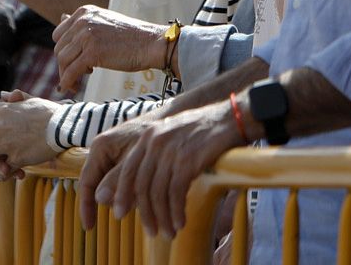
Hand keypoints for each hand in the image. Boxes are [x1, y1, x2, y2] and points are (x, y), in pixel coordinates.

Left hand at [0, 90, 61, 177]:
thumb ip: (15, 97)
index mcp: (5, 111)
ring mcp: (7, 144)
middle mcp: (2, 127)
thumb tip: (3, 94)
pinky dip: (5, 172)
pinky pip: (5, 168)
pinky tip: (4, 175)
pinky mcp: (16, 158)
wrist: (63, 127)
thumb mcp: (31, 100)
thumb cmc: (50, 112)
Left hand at [53, 5, 166, 94]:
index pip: (59, 34)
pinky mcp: (92, 52)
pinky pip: (71, 71)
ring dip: (66, 75)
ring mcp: (87, 35)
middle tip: (75, 76)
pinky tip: (72, 88)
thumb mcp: (103, 23)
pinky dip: (68, 82)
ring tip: (76, 82)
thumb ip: (83, 23)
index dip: (64, 51)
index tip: (72, 62)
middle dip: (64, 65)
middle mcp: (83, 20)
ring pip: (62, 60)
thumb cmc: (130, 37)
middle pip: (59, 48)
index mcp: (84, 12)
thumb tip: (61, 17)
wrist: (151, 43)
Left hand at [84, 102, 243, 237]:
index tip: (120, 214)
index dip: (122, 195)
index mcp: (148, 137)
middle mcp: (155, 142)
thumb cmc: (202, 131)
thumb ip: (155, 157)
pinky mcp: (188, 160)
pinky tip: (180, 222)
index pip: (127, 171)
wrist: (230, 117)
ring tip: (169, 232)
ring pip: (158, 193)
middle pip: (140, 185)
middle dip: (144, 213)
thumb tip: (141, 188)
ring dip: (162, 217)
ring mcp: (171, 151)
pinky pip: (176, 193)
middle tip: (151, 231)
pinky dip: (176, 212)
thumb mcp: (171, 137)